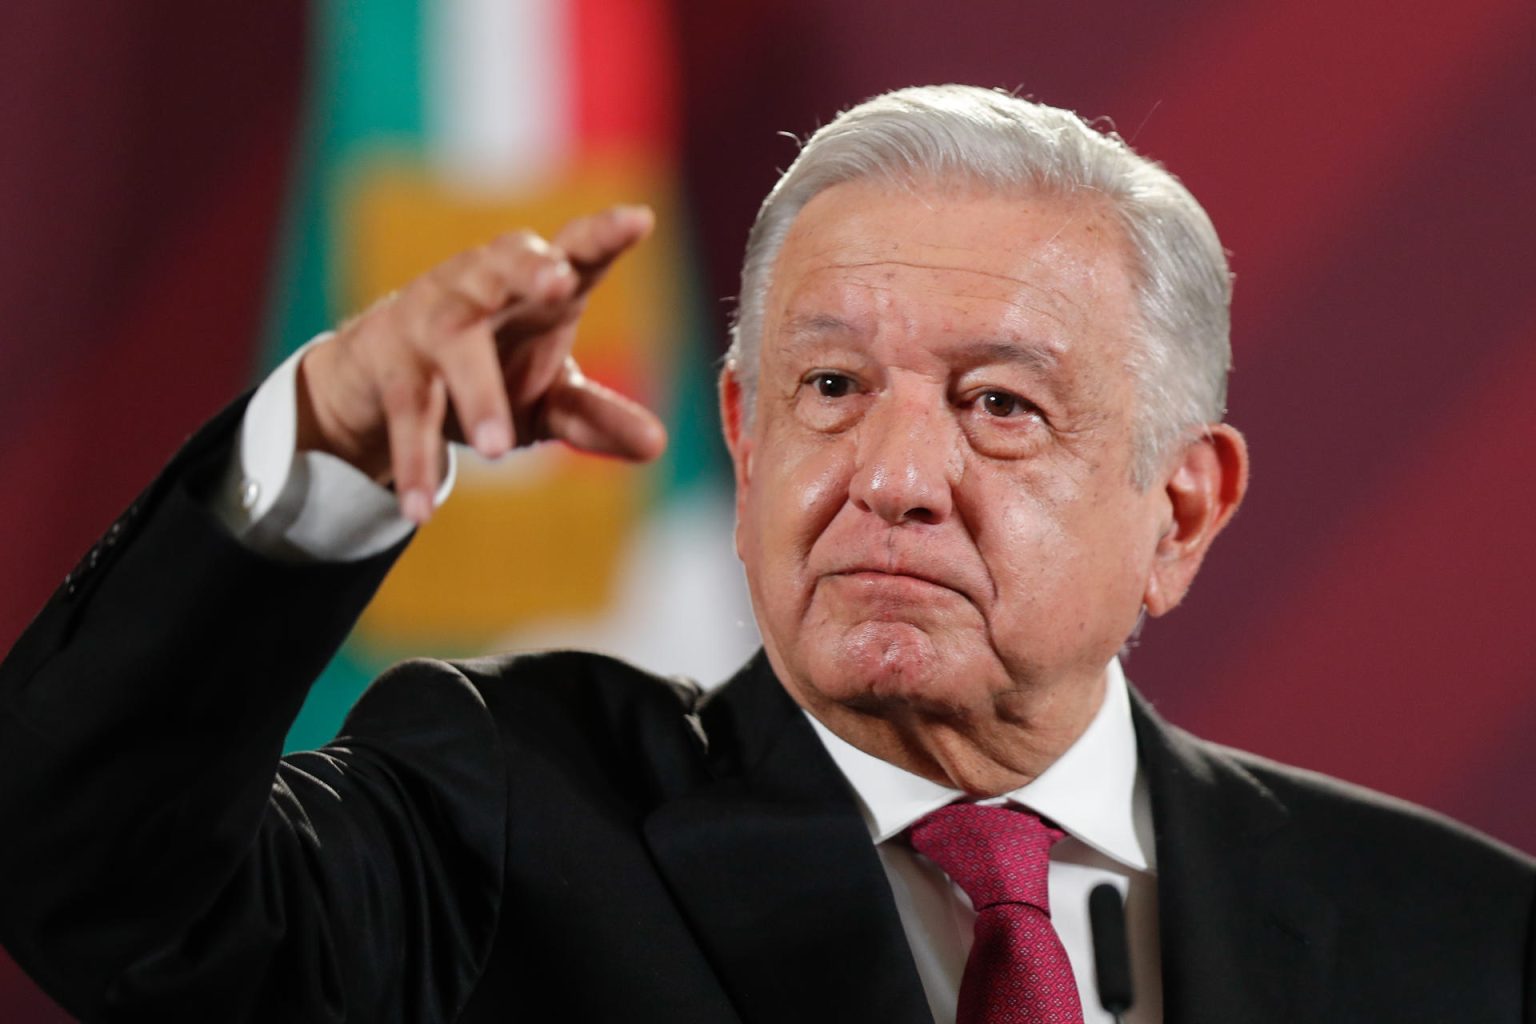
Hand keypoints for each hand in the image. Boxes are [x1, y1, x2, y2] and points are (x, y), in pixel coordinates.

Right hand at [295, 205, 667, 522]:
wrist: (384, 381)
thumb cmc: (492, 370)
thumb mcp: (551, 399)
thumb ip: (599, 418)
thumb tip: (657, 445)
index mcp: (539, 284)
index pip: (577, 251)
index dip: (604, 235)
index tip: (639, 219)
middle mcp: (485, 284)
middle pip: (506, 265)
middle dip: (531, 269)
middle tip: (558, 282)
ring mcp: (433, 317)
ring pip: (455, 343)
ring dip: (476, 393)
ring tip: (496, 449)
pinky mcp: (392, 362)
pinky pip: (407, 410)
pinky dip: (415, 458)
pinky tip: (422, 508)